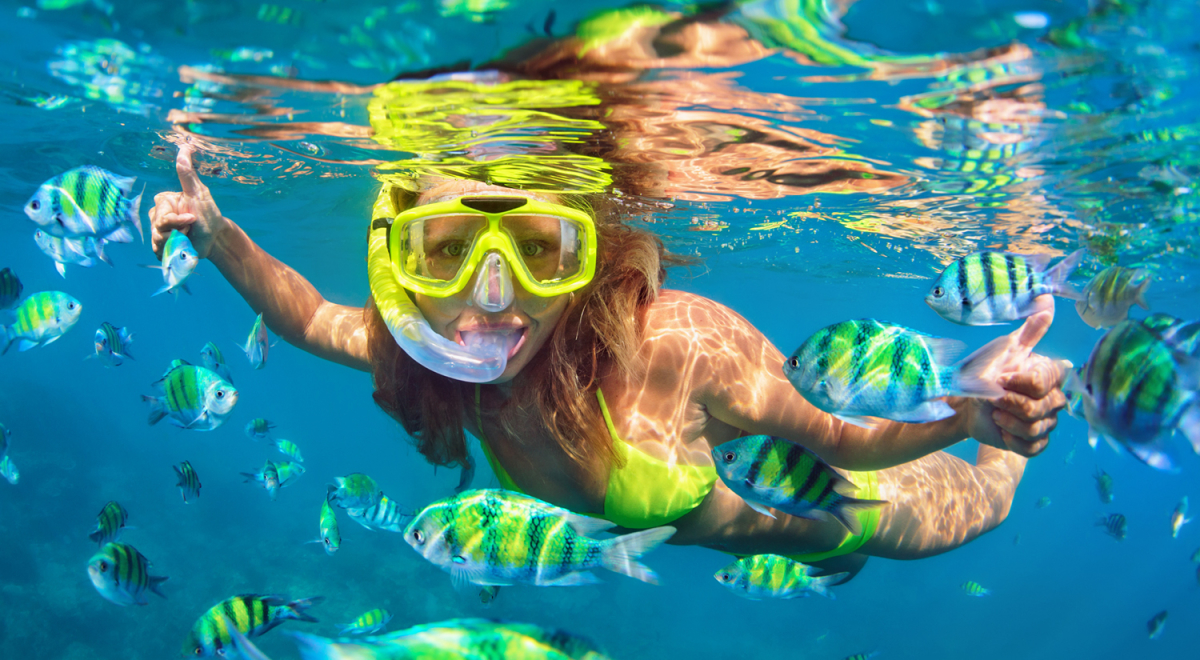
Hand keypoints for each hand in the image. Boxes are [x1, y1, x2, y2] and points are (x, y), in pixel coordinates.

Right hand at [148, 144, 226, 259]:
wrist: (214, 239)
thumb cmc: (208, 214)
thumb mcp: (199, 193)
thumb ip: (187, 173)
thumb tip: (184, 147)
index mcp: (164, 201)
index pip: (161, 216)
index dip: (177, 221)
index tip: (192, 219)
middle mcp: (157, 214)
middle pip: (157, 230)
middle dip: (177, 233)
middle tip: (190, 229)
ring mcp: (157, 230)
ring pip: (157, 242)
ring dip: (175, 243)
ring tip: (186, 238)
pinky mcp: (160, 245)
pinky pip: (158, 251)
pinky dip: (171, 252)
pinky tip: (180, 247)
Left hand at [951, 300, 1067, 456]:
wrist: (964, 402)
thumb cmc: (984, 372)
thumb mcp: (1004, 349)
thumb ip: (1029, 331)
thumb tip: (1048, 299)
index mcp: (1049, 375)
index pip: (1045, 382)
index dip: (1021, 383)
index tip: (1001, 378)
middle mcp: (1054, 399)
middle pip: (1042, 408)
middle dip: (1011, 403)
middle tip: (993, 398)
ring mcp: (1047, 422)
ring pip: (1037, 429)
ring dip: (1009, 421)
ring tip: (994, 413)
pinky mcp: (1035, 443)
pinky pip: (1033, 448)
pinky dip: (1013, 440)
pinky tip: (1001, 429)